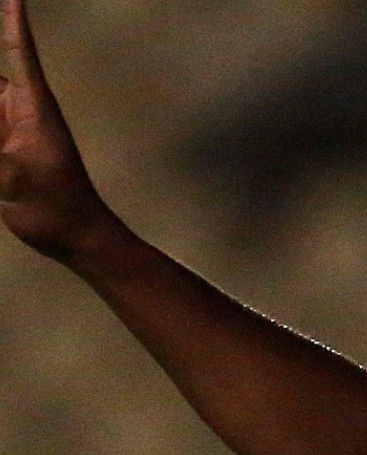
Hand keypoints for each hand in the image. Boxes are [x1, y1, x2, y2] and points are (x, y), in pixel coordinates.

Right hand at [0, 0, 115, 261]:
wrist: (76, 237)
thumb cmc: (54, 204)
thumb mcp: (10, 172)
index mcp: (31, 108)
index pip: (18, 53)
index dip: (13, 23)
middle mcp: (19, 112)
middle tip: (7, 138)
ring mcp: (9, 131)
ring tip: (5, 151)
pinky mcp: (2, 151)